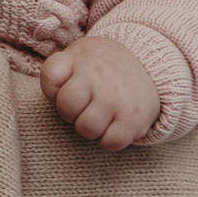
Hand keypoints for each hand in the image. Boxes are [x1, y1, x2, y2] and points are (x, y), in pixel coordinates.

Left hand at [39, 36, 161, 149]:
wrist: (147, 66)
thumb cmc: (100, 66)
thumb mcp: (77, 54)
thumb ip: (57, 70)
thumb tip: (54, 95)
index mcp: (80, 59)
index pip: (50, 78)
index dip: (53, 90)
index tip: (66, 87)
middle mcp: (97, 77)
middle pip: (66, 107)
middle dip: (70, 112)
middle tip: (83, 106)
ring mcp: (116, 98)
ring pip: (86, 128)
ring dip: (89, 128)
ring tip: (98, 116)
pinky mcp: (133, 118)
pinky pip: (111, 142)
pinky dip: (108, 141)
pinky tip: (111, 127)